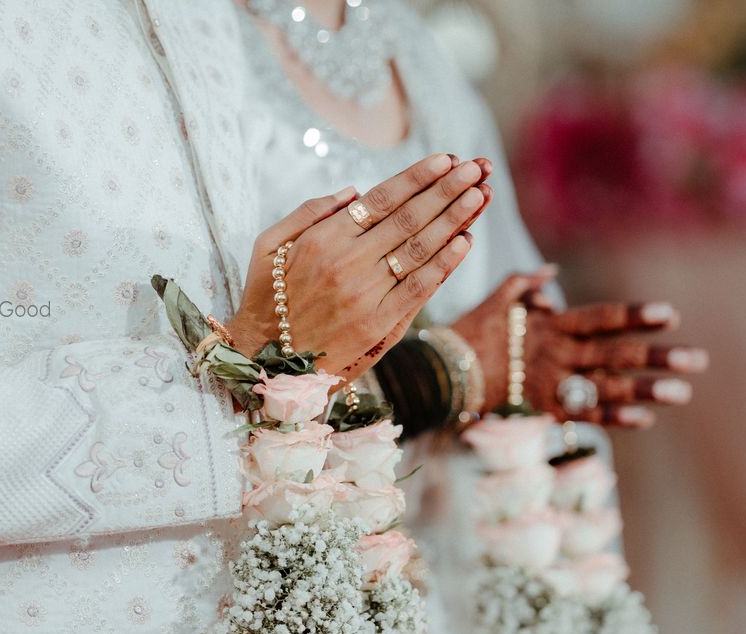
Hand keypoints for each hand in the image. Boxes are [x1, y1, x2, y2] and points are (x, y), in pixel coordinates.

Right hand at [229, 153, 492, 383]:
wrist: (265, 362)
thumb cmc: (265, 299)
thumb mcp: (269, 245)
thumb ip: (309, 212)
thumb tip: (353, 191)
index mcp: (323, 239)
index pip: (381, 199)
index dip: (417, 177)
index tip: (445, 159)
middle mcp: (348, 262)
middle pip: (408, 219)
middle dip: (446, 189)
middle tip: (475, 168)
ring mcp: (366, 294)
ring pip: (419, 249)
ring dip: (454, 219)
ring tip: (480, 195)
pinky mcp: (378, 324)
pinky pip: (419, 288)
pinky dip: (445, 264)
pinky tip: (466, 241)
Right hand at [452, 271, 708, 426]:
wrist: (444, 371)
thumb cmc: (471, 331)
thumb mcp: (497, 299)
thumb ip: (525, 283)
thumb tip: (550, 270)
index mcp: (551, 326)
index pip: (601, 319)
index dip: (634, 317)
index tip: (669, 315)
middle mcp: (558, 354)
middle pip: (614, 356)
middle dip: (657, 357)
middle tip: (697, 359)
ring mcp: (552, 384)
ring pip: (606, 388)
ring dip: (646, 391)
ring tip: (683, 393)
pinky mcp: (544, 408)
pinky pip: (583, 414)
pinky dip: (613, 416)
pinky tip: (644, 419)